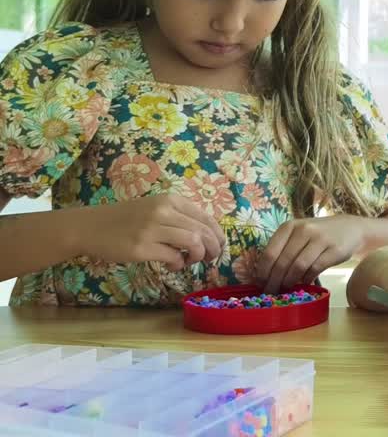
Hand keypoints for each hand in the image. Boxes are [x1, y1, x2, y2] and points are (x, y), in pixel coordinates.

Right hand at [82, 192, 225, 271]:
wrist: (90, 226)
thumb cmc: (126, 219)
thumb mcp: (155, 208)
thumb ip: (179, 217)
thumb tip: (207, 235)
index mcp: (170, 200)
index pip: (206, 217)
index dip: (218, 234)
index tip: (219, 245)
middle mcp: (163, 211)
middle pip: (203, 231)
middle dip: (213, 248)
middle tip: (210, 258)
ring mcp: (152, 229)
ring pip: (193, 243)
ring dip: (198, 256)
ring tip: (191, 261)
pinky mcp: (141, 248)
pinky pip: (173, 257)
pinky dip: (179, 264)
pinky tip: (173, 265)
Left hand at [257, 216, 363, 292]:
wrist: (351, 228)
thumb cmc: (318, 235)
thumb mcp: (298, 235)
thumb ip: (283, 249)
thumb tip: (265, 277)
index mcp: (289, 226)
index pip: (269, 253)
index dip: (263, 272)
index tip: (260, 284)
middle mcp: (303, 230)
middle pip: (282, 262)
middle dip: (274, 281)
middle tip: (272, 292)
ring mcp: (320, 239)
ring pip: (298, 267)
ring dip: (290, 282)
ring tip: (287, 289)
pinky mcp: (334, 249)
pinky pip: (315, 269)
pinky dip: (307, 279)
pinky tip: (305, 283)